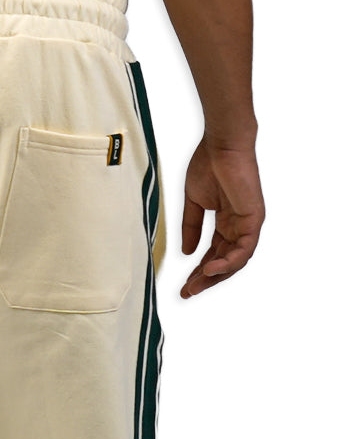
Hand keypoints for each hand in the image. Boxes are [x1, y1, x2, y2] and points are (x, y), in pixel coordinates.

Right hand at [180, 134, 264, 298]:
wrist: (221, 145)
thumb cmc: (208, 165)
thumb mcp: (194, 204)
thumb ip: (191, 228)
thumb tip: (186, 253)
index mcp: (226, 223)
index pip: (214, 254)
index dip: (198, 271)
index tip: (183, 286)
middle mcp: (238, 226)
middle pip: (224, 262)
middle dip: (205, 280)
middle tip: (187, 292)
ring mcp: (248, 224)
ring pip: (235, 261)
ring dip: (215, 276)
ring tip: (195, 285)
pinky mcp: (254, 219)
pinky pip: (243, 250)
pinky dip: (228, 263)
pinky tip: (210, 269)